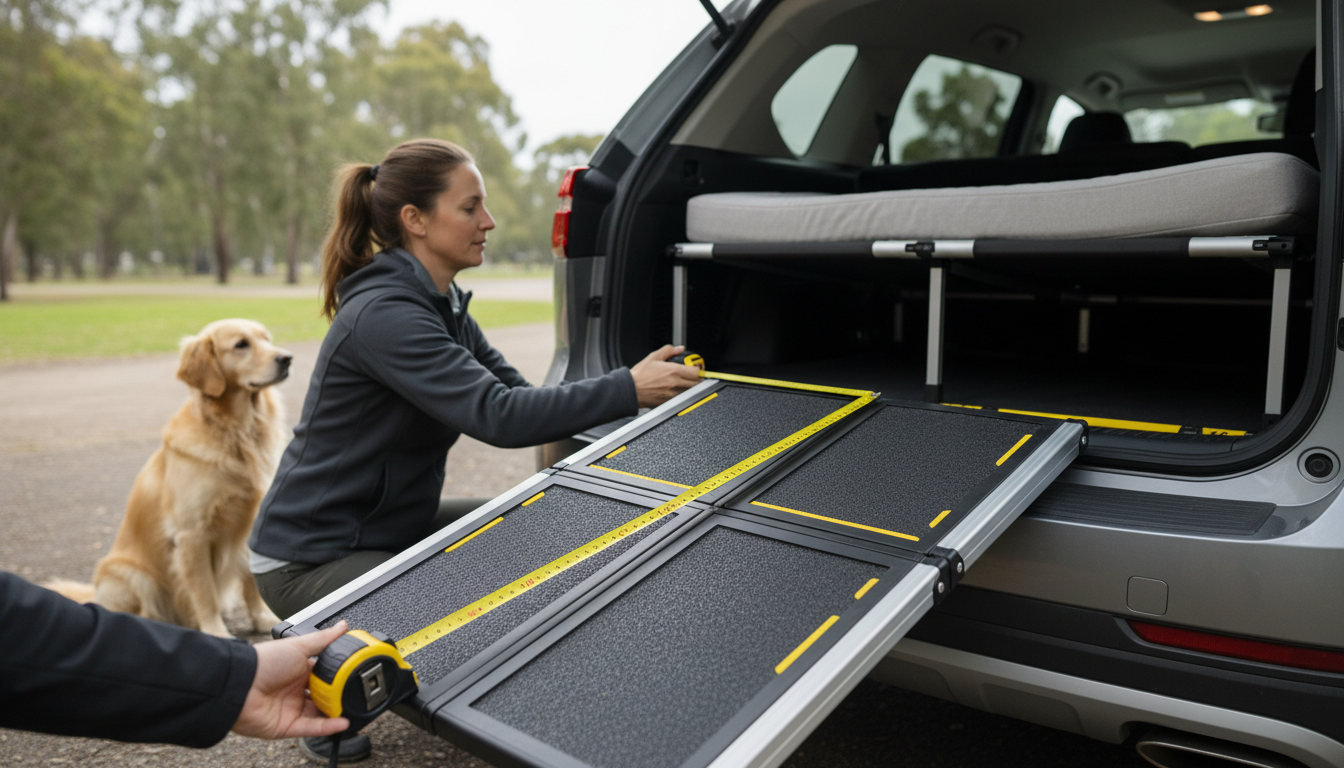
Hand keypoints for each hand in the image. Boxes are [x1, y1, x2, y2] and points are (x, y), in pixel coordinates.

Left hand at [232, 621, 351, 739]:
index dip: (339, 676)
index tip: (355, 675)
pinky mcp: (287, 726)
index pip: (324, 675)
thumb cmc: (264, 662)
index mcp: (298, 671)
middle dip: (339, 696)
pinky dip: (328, 727)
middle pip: (324, 696)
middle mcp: (295, 690)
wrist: (240, 685)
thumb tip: (343, 626)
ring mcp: (291, 709)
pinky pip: (312, 728)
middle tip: (356, 693)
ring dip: (336, 713)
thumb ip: (324, 639)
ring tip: (353, 709)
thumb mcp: (299, 645)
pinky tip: (343, 722)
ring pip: (320, 714)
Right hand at [630, 344, 701, 407]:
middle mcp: (675, 383)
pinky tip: (676, 390)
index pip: (696, 372)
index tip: (695, 368)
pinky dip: (683, 395)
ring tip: (685, 383)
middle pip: (697, 383)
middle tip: (692, 376)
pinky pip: (682, 399)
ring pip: (691, 392)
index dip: (697, 370)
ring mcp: (673, 394)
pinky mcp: (670, 402)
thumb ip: (668, 350)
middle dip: (697, 379)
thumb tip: (679, 348)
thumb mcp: (653, 357)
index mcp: (673, 371)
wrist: (630, 390)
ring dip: (691, 387)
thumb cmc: (640, 375)